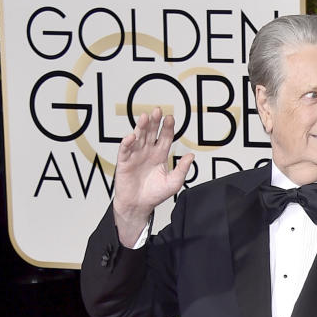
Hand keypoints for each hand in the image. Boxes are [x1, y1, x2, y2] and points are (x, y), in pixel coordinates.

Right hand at [113, 107, 194, 246]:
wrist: (139, 205)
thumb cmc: (155, 194)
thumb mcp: (173, 182)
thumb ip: (182, 169)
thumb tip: (191, 156)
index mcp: (160, 155)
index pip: (164, 137)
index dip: (167, 128)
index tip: (170, 119)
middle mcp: (147, 151)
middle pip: (151, 132)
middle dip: (155, 122)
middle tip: (158, 112)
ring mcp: (136, 154)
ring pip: (138, 136)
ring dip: (141, 127)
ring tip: (146, 118)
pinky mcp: (125, 161)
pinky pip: (125, 149)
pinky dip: (128, 142)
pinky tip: (132, 137)